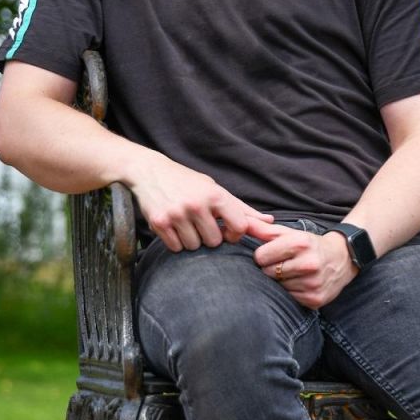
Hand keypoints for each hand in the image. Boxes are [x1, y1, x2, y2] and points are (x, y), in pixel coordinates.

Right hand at [128, 152, 275, 251]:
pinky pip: (175, 247)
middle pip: (215, 242)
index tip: (227, 231)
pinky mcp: (159, 223)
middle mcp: (197, 205)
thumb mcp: (217, 190)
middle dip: (210, 237)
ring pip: (194, 246)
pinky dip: (176, 242)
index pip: (239, 228)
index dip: (235, 234)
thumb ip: (242, 210)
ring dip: (192, 240)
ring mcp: (177, 214)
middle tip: (201, 225)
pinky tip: (174, 227)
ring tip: (187, 225)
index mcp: (216, 196)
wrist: (150, 172)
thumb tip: (270, 222)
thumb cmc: (189, 183)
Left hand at [253, 229, 356, 308]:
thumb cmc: (310, 245)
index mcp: (300, 243)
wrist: (343, 259)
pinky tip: (300, 284)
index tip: (273, 254)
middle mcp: (309, 263)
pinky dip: (291, 292)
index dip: (264, 255)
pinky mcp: (315, 299)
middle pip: (268, 273)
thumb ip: (263, 230)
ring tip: (294, 274)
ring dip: (281, 282)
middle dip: (272, 269)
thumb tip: (241, 223)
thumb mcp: (289, 233)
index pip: (261, 256)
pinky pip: (289, 298)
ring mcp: (313, 283)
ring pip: (278, 287)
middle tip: (284, 264)